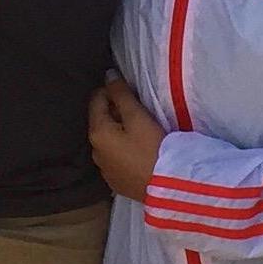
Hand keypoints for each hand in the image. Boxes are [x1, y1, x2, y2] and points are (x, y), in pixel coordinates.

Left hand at [87, 78, 165, 201]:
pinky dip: (122, 148)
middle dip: (115, 111)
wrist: (167, 188)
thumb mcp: (138, 117)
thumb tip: (108, 75)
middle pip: (100, 121)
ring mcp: (104, 169)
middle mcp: (95, 151)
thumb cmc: (153, 148)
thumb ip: (121, 95)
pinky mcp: (116, 182)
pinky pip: (115, 157)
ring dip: (118, 131)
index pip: (96, 100)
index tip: (130, 91)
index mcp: (97, 133)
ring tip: (139, 128)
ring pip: (108, 140)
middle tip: (138, 109)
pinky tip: (138, 150)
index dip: (111, 90)